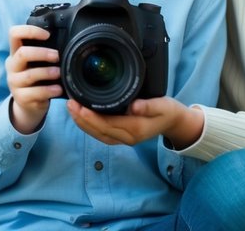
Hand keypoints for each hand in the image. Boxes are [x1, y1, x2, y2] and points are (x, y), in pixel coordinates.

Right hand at [6, 24, 62, 133]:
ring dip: (47, 72)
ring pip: (29, 74)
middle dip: (42, 53)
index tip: (47, 34)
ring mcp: (14, 82)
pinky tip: (58, 89)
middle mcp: (12, 66)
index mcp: (15, 53)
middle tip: (57, 56)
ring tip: (59, 73)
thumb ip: (43, 53)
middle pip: (22, 53)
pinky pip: (35, 93)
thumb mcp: (35, 63)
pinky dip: (49, 90)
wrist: (28, 105)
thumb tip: (65, 42)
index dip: (30, 31)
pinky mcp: (20, 97)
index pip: (14, 33)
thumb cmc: (36, 78)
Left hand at [66, 96, 201, 148]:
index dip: (92, 117)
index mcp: (135, 129)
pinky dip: (89, 126)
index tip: (80, 107)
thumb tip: (133, 106)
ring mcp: (124, 139)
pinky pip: (102, 134)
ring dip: (83, 123)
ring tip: (71, 109)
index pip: (109, 124)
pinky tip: (81, 117)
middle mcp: (128, 138)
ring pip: (99, 134)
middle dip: (83, 119)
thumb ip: (148, 105)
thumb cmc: (168, 111)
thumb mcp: (162, 105)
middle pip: (100, 131)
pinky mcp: (122, 136)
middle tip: (70, 105)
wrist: (174, 122)